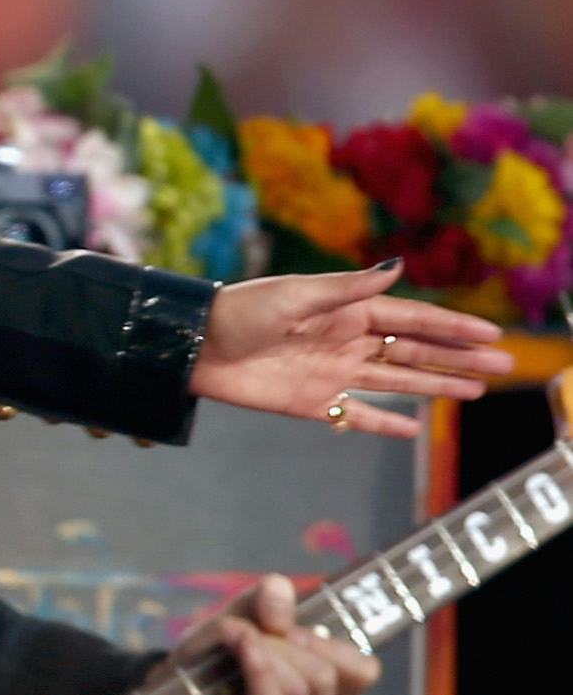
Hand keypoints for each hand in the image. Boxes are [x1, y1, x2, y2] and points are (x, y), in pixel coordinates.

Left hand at [171, 574, 379, 694]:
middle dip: (283, 643)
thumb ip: (268, 598)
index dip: (326, 641)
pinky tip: (242, 649)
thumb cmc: (213, 655)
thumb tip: (279, 608)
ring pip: (299, 689)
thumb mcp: (243, 613)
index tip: (287, 629)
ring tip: (235, 640)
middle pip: (323, 676)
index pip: (363, 671)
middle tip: (247, 633)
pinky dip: (258, 671)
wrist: (166, 685)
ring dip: (264, 653)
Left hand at [188, 264, 512, 438]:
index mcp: (345, 310)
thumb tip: (397, 265)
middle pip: (413, 351)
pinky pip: (354, 416)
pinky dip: (383, 422)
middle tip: (502, 365)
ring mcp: (330, 372)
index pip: (411, 318)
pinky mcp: (310, 402)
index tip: (489, 333)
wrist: (191, 347)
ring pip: (395, 382)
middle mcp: (344, 341)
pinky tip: (412, 429)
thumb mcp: (296, 295)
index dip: (451, 326)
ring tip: (475, 390)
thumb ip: (348, 288)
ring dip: (435, 385)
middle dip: (456, 357)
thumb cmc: (238, 311)